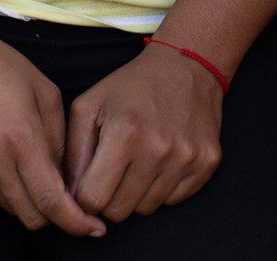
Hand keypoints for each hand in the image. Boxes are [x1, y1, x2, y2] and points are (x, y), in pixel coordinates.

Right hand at [0, 29, 105, 236]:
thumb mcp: (45, 92)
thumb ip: (59, 138)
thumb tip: (65, 175)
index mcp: (21, 140)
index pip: (51, 202)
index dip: (76, 222)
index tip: (94, 228)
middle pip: (31, 216)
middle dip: (56, 217)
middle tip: (72, 203)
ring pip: (9, 206)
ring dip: (30, 200)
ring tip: (39, 173)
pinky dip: (7, 183)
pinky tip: (8, 154)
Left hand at [65, 42, 224, 222]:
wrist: (186, 64)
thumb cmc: (130, 87)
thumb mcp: (89, 106)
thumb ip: (74, 153)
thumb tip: (69, 197)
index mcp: (124, 134)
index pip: (93, 199)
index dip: (84, 195)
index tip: (89, 180)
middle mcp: (158, 149)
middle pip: (119, 211)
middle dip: (110, 196)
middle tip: (113, 170)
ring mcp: (187, 158)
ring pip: (146, 209)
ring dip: (136, 192)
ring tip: (138, 159)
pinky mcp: (207, 163)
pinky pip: (174, 201)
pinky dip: (163, 188)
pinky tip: (161, 160)